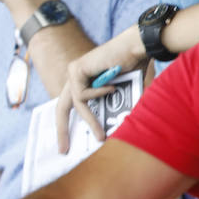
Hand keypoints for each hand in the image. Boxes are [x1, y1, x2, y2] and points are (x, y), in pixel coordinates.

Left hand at [55, 25, 146, 152]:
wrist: (137, 47)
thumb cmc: (134, 68)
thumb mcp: (121, 95)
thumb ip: (112, 109)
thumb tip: (114, 134)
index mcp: (84, 83)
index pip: (70, 107)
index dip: (67, 125)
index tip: (67, 145)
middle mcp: (76, 78)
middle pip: (61, 108)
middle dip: (61, 130)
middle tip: (62, 151)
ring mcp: (74, 73)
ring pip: (76, 104)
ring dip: (90, 122)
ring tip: (101, 136)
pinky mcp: (76, 70)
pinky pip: (83, 94)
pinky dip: (98, 94)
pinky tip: (112, 86)